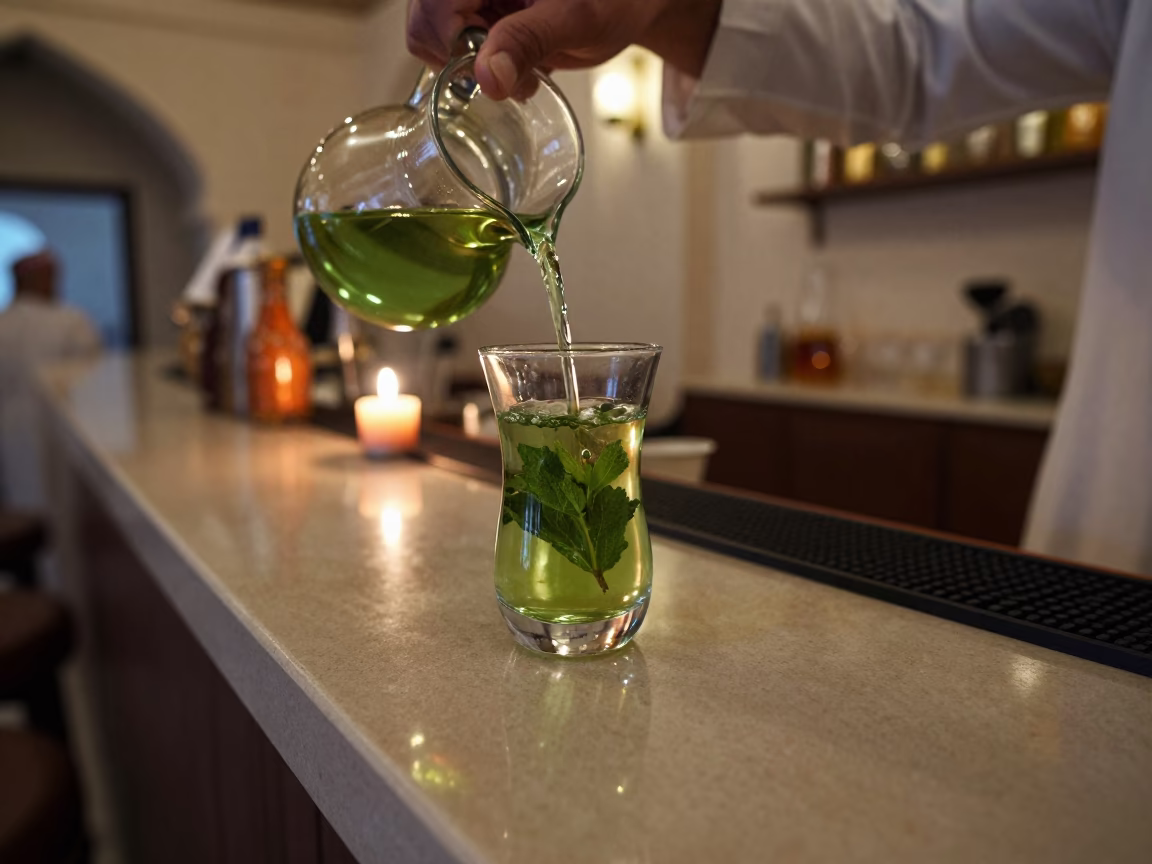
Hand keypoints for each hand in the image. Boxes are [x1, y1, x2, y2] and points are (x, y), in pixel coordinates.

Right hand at [406, 0, 721, 99]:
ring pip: (433, 36)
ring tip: (521, 70)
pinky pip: (453, 44)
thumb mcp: (576, 21)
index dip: (450, 42)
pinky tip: (518, 63)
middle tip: (511, 72)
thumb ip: (528, 42)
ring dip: (473, 65)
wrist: (629, 4)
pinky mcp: (478, 12)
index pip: (433, 4)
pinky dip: (482, 64)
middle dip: (462, 57)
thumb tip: (486, 79)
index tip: (487, 70)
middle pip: (423, 19)